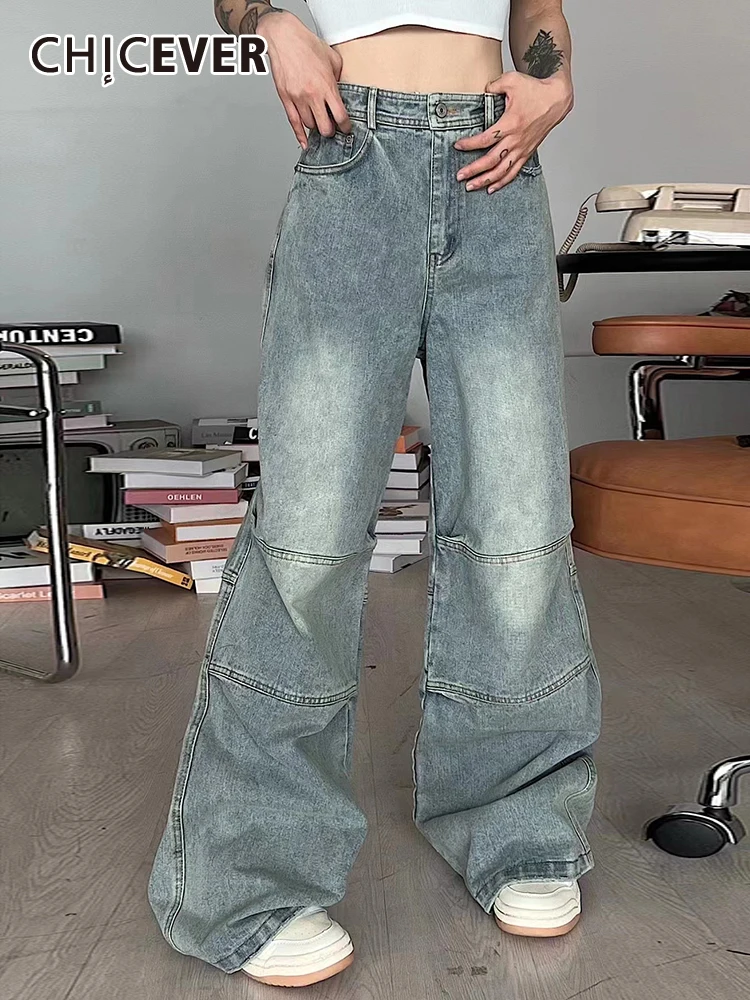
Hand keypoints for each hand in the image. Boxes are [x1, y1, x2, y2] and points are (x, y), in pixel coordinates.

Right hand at [261, 11, 351, 147]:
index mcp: (327, 85)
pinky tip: (305, 142)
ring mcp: (298, 98)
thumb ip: (339, 78)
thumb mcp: (332, 59)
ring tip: (319, 123)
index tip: (346, 128)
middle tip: (332, 128)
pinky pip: (294, 123)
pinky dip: (300, 135)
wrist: (283, 37)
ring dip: (316, 127)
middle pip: (325, 128)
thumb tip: (340, 92)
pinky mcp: (286, 99)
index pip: (340, 116)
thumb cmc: (306, 45)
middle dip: (331, 130)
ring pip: (310, 126)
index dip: (346, 126)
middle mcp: (313, 95)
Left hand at [454, 71, 572, 192]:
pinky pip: (514, 172)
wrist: (556, 99)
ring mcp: (522, 149)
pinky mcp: (527, 152)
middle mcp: (516, 140)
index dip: (469, 144)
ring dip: (485, 180)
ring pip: (502, 171)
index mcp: (510, 124)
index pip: (485, 139)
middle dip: (473, 170)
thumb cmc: (535, 90)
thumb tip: (482, 91)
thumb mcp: (512, 80)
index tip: (457, 146)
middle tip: (459, 176)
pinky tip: (491, 188)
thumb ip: (493, 86)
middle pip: (491, 160)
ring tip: (471, 186)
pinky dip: (502, 182)